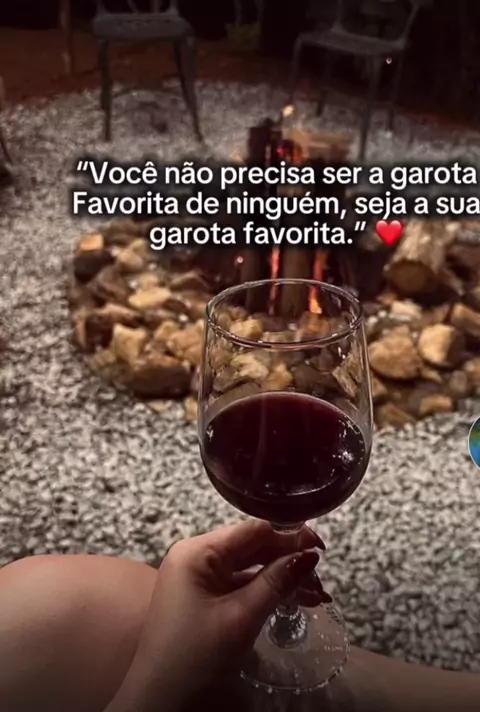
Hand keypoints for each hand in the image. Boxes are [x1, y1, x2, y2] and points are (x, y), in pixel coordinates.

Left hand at [107, 521, 328, 711]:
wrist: (161, 704)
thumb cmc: (197, 658)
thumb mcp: (241, 618)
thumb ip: (277, 582)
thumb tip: (310, 555)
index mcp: (197, 552)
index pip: (252, 530)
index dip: (289, 535)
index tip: (322, 547)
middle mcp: (196, 556)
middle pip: (252, 547)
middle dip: (289, 561)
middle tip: (322, 578)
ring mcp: (198, 577)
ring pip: (249, 567)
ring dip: (282, 578)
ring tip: (318, 596)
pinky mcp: (203, 597)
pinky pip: (240, 585)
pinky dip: (266, 591)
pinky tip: (295, 601)